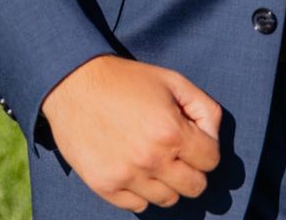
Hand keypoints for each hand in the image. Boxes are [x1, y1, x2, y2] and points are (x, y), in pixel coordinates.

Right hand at [42, 55, 220, 211]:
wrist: (71, 82)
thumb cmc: (125, 79)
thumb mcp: (171, 80)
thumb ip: (204, 108)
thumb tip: (214, 137)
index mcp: (172, 132)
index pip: (212, 160)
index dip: (204, 147)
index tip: (188, 136)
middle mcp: (151, 159)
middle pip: (195, 187)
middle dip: (190, 169)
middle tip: (173, 152)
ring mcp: (126, 175)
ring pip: (168, 200)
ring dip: (164, 182)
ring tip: (149, 158)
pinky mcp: (104, 185)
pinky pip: (137, 206)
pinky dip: (139, 191)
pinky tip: (131, 167)